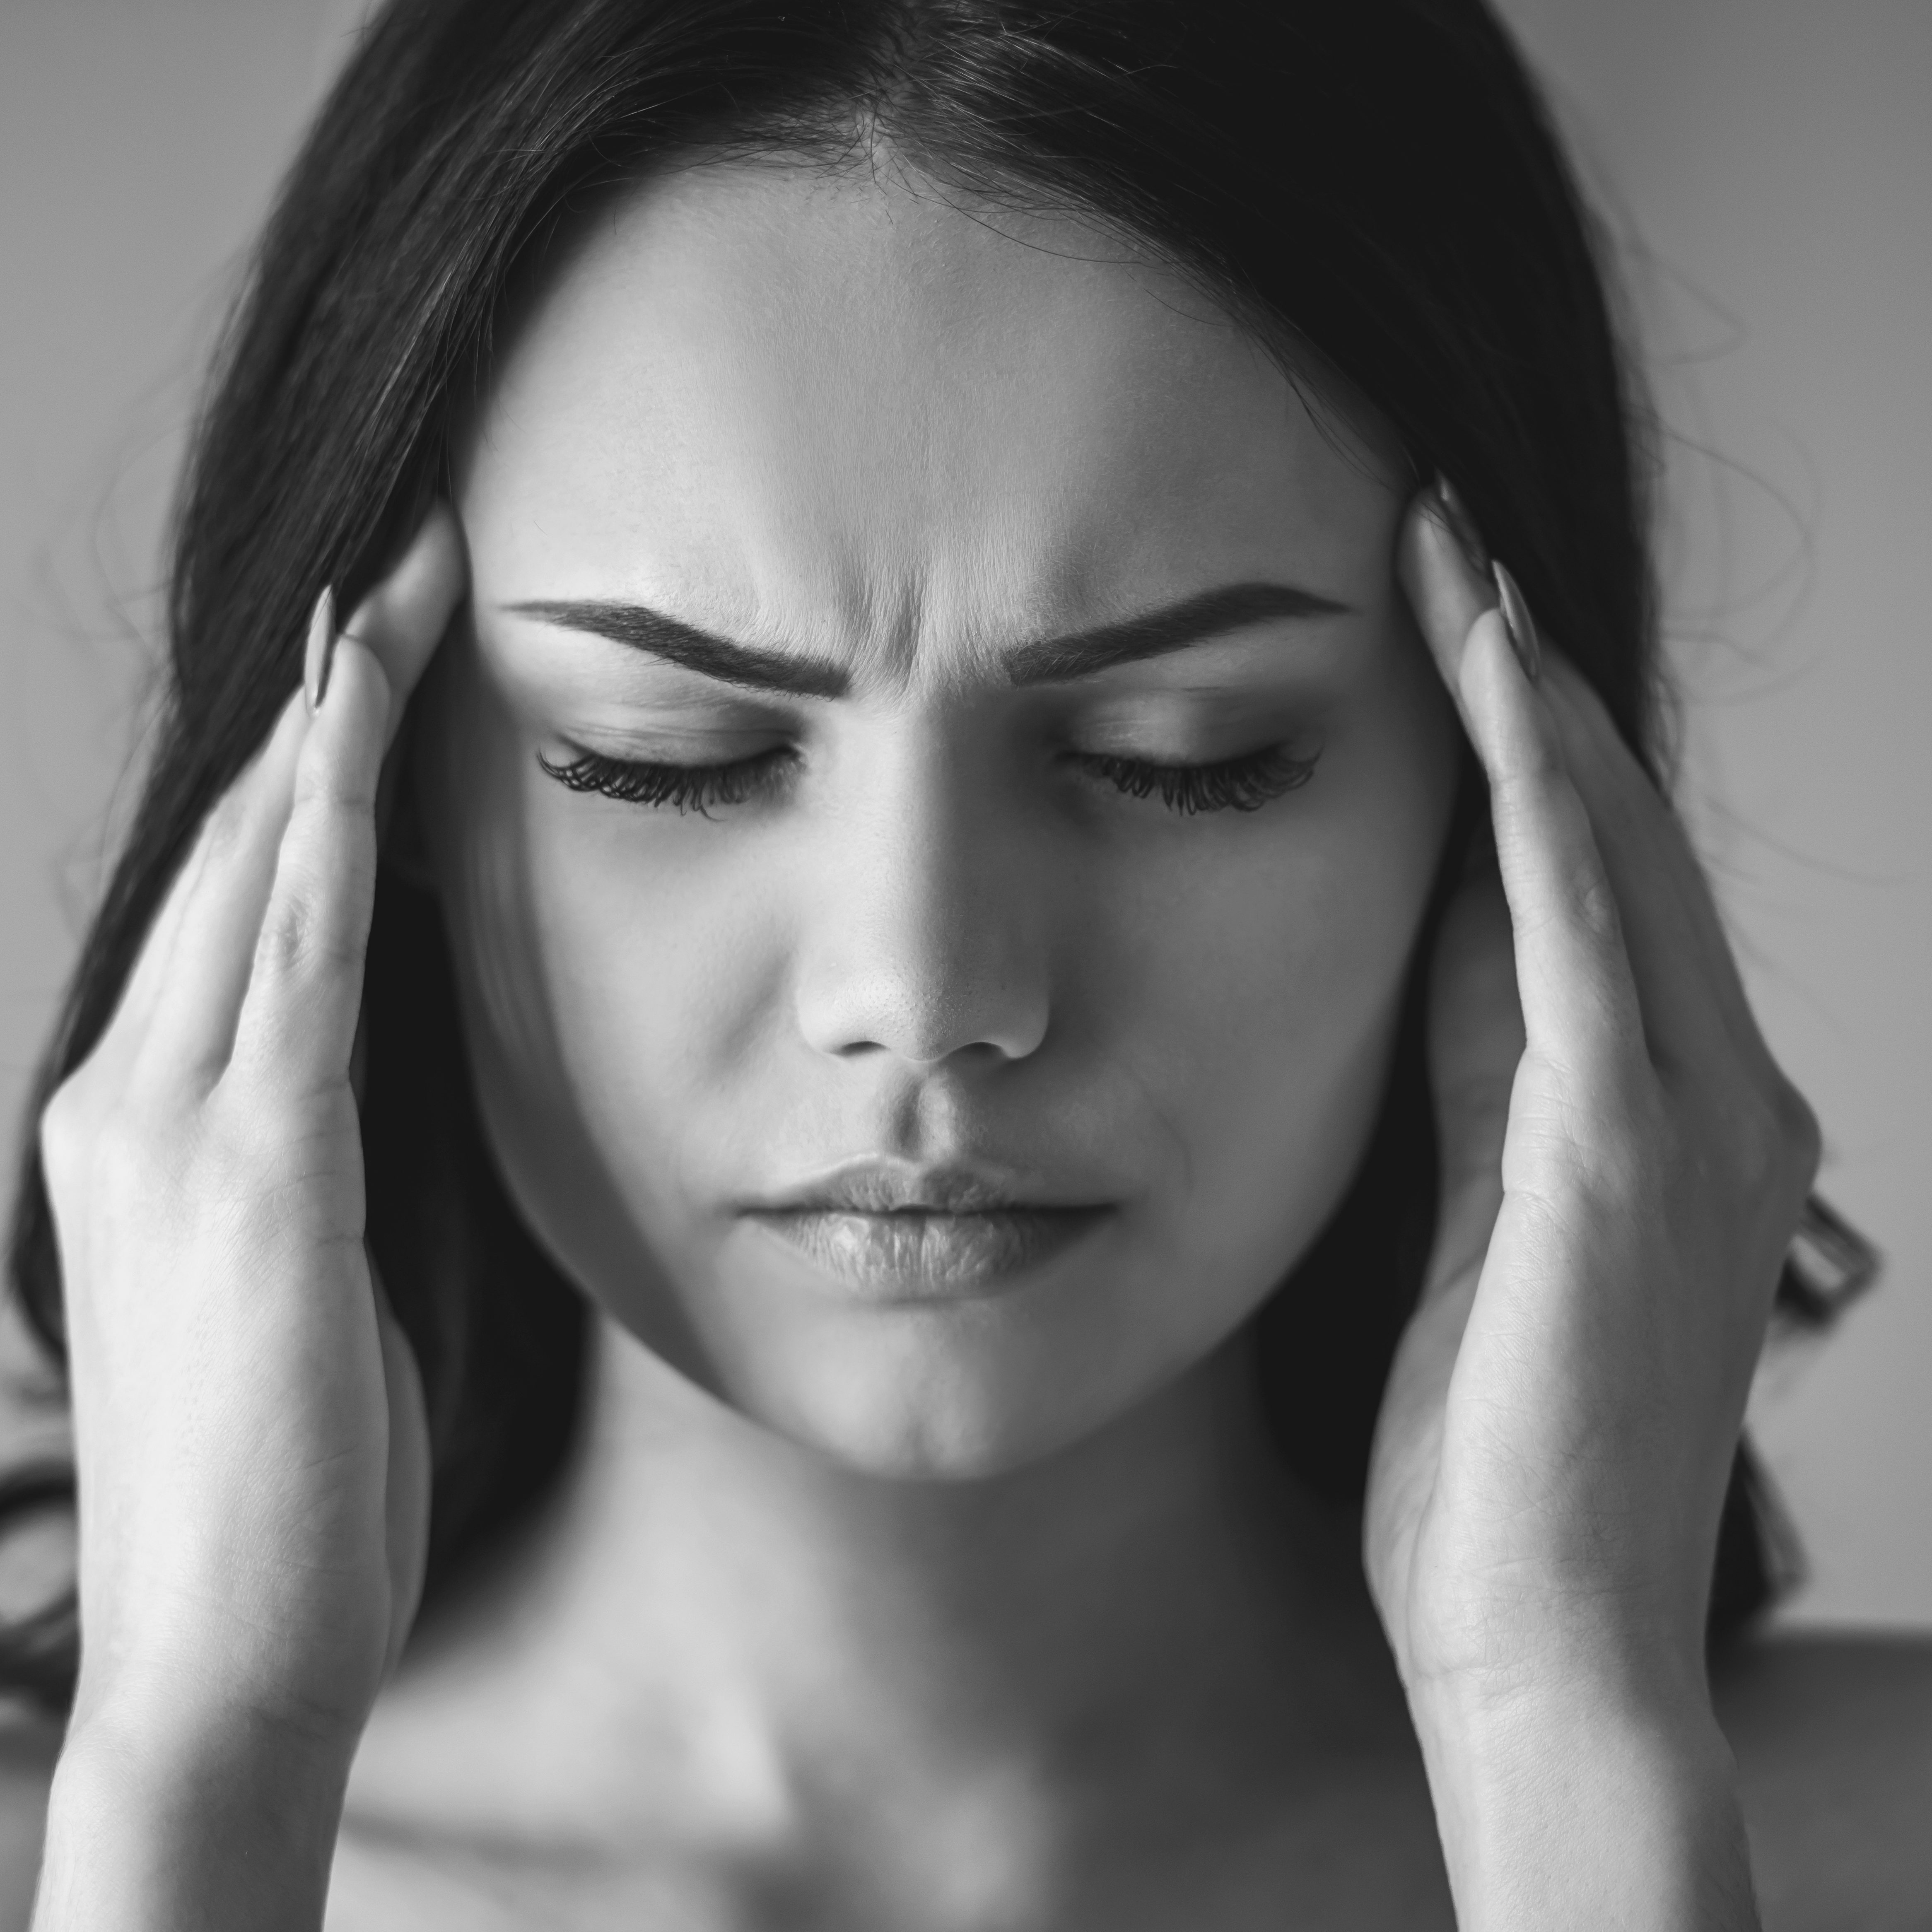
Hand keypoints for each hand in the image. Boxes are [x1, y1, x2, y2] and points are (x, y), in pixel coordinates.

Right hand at [37, 506, 464, 1757]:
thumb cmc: (287, 1468)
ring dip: (332, 716)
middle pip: (241, 839)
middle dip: (322, 691)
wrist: (228, 1647)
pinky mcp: (245, 1174)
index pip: (236, 888)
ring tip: (401, 584)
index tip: (375, 640)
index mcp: (142, 1115)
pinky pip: (297, 960)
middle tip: (404, 558)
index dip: (303, 751)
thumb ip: (319, 1139)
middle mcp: (129, 1089)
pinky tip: (365, 731)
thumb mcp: (301, 1266)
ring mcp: (171, 1125)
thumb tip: (382, 1034)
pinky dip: (330, 833)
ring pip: (260, 864)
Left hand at [1362, 484, 1815, 1921]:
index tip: (1441, 629)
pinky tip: (1490, 686)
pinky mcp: (1622, 1154)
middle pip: (1612, 839)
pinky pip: (1583, 932)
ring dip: (1529, 701)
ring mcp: (1684, 1120)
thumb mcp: (1468, 1225)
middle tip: (1444, 544)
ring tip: (1455, 564)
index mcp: (1660, 1119)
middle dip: (1526, 687)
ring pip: (1609, 852)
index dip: (1518, 750)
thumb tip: (1426, 950)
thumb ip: (1469, 1086)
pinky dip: (1542, 800)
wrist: (1537, 1636)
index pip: (1583, 890)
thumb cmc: (1487, 1457)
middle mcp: (1707, 1096)